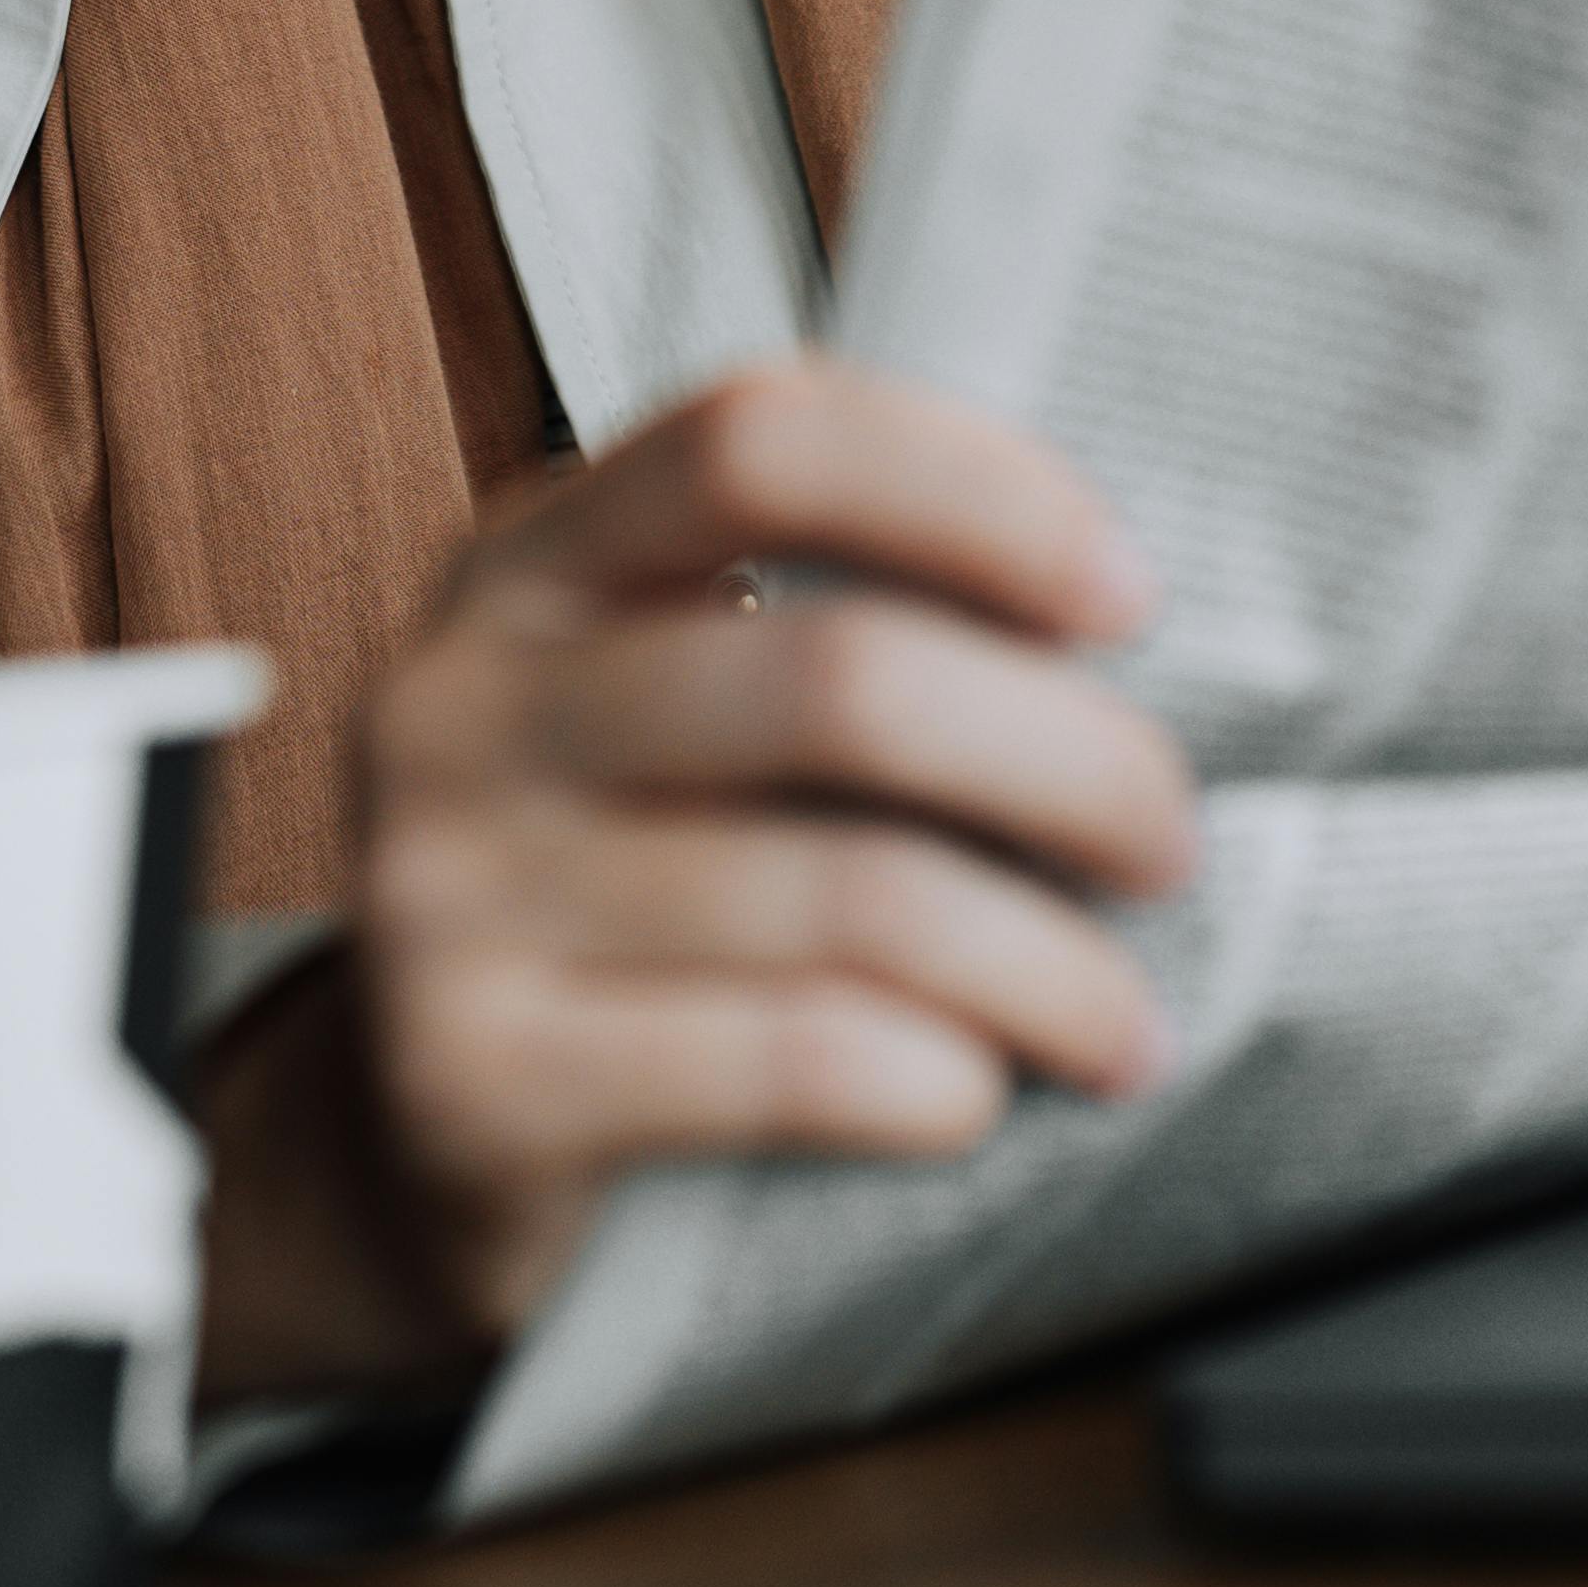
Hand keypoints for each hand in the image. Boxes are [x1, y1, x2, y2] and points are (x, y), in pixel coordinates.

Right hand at [194, 363, 1197, 1393]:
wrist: (420, 1146)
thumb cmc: (630, 887)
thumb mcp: (682, 715)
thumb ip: (833, 626)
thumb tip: (1129, 629)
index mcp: (531, 563)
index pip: (763, 440)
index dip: (973, 494)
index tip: (1130, 597)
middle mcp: (461, 704)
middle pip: (840, 678)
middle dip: (1069, 764)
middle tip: (1167, 841)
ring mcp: (446, 896)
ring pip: (847, 893)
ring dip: (1045, 966)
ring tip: (1125, 1019)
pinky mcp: (474, 1085)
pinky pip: (786, 1061)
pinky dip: (933, 1080)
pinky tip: (980, 1094)